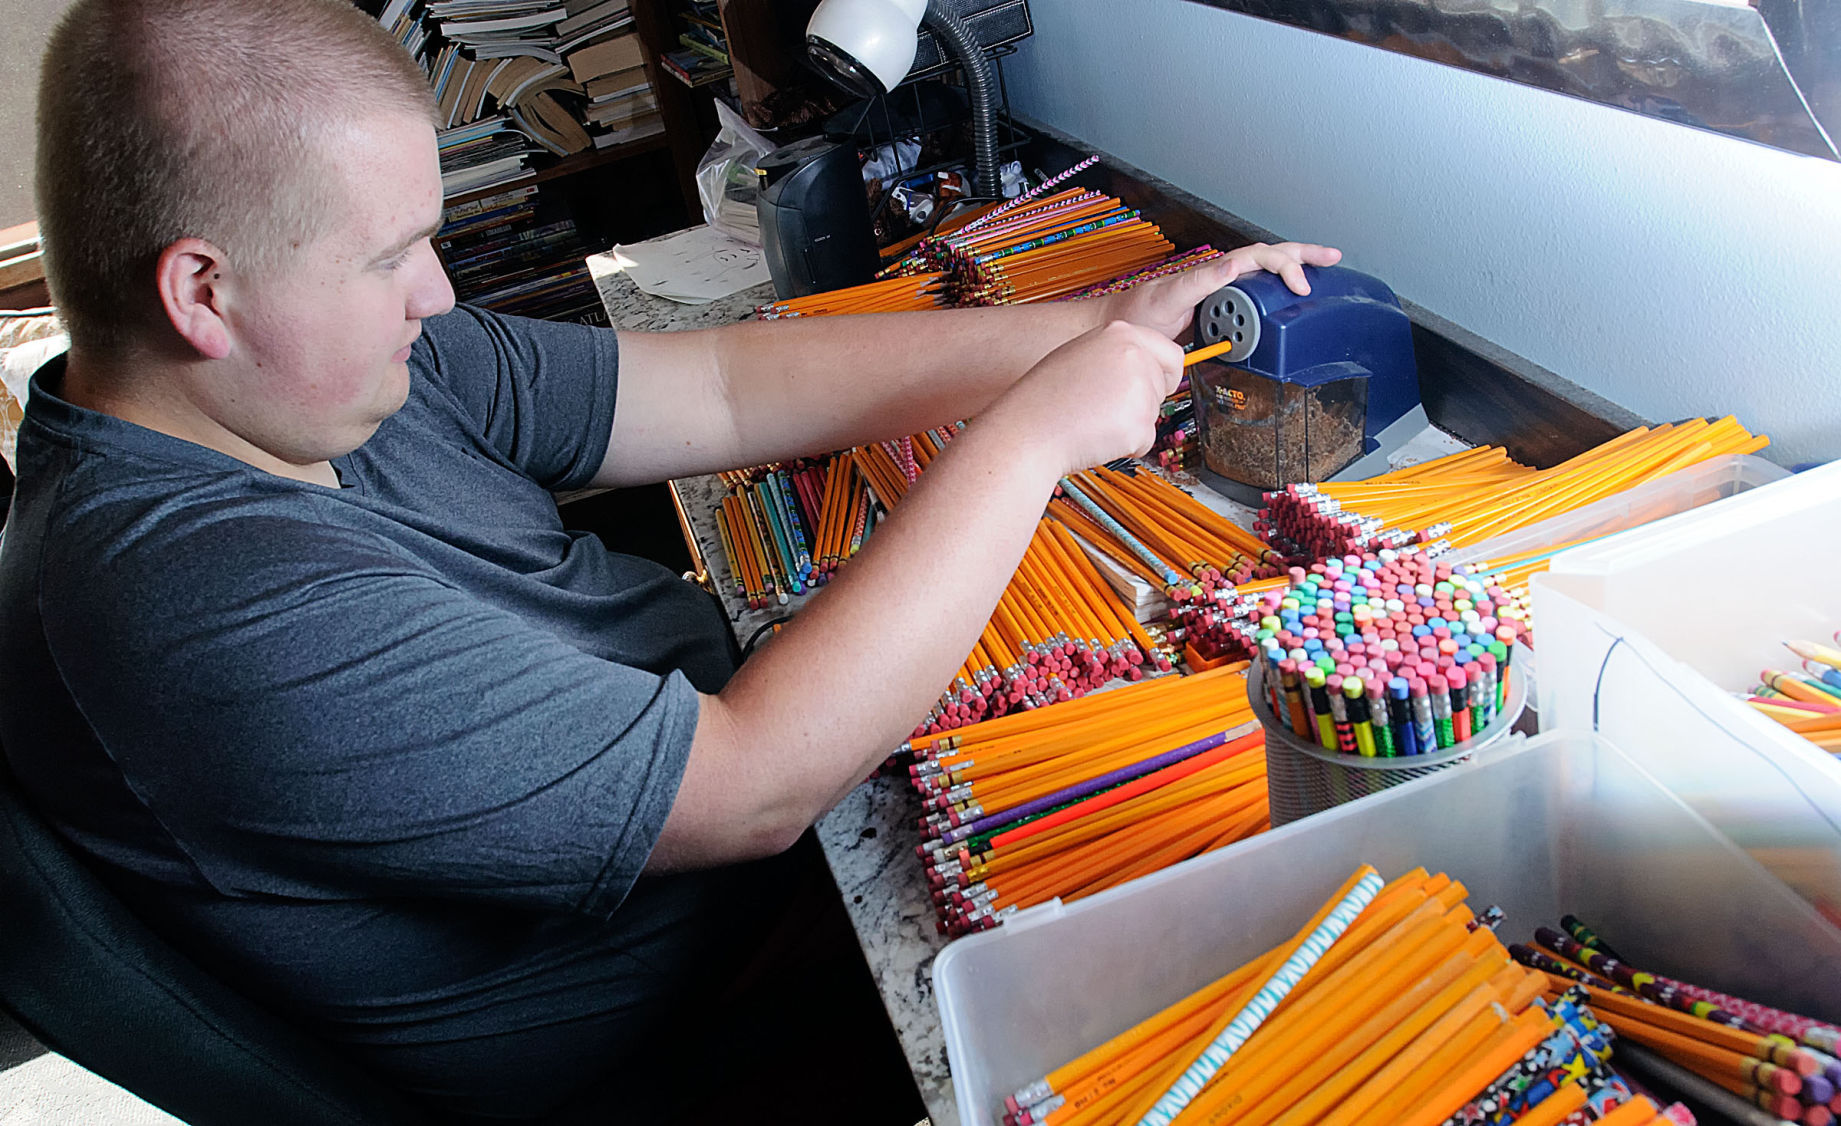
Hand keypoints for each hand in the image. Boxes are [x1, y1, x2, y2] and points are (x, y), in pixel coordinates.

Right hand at [985, 319, 1184, 478]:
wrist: (1027, 430)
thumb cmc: (1044, 397)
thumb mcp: (1079, 355)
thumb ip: (1115, 356)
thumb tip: (1144, 366)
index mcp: (1119, 333)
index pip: (1170, 352)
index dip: (1165, 373)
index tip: (1161, 384)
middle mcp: (1134, 356)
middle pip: (1163, 385)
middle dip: (1143, 401)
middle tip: (1105, 409)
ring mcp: (1140, 389)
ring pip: (1153, 413)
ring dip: (1131, 423)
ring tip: (1093, 420)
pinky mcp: (1140, 424)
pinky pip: (1145, 440)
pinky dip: (1125, 445)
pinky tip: (1095, 436)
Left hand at [1104, 241, 1343, 338]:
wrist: (1123, 327)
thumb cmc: (1140, 312)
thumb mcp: (1169, 297)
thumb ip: (1200, 281)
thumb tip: (1234, 265)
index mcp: (1216, 272)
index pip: (1259, 258)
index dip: (1284, 266)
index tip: (1300, 285)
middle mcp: (1223, 278)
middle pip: (1270, 258)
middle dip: (1303, 255)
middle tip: (1332, 258)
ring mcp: (1223, 292)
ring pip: (1266, 274)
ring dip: (1296, 267)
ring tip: (1324, 268)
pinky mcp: (1221, 309)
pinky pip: (1257, 295)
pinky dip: (1278, 291)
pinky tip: (1292, 297)